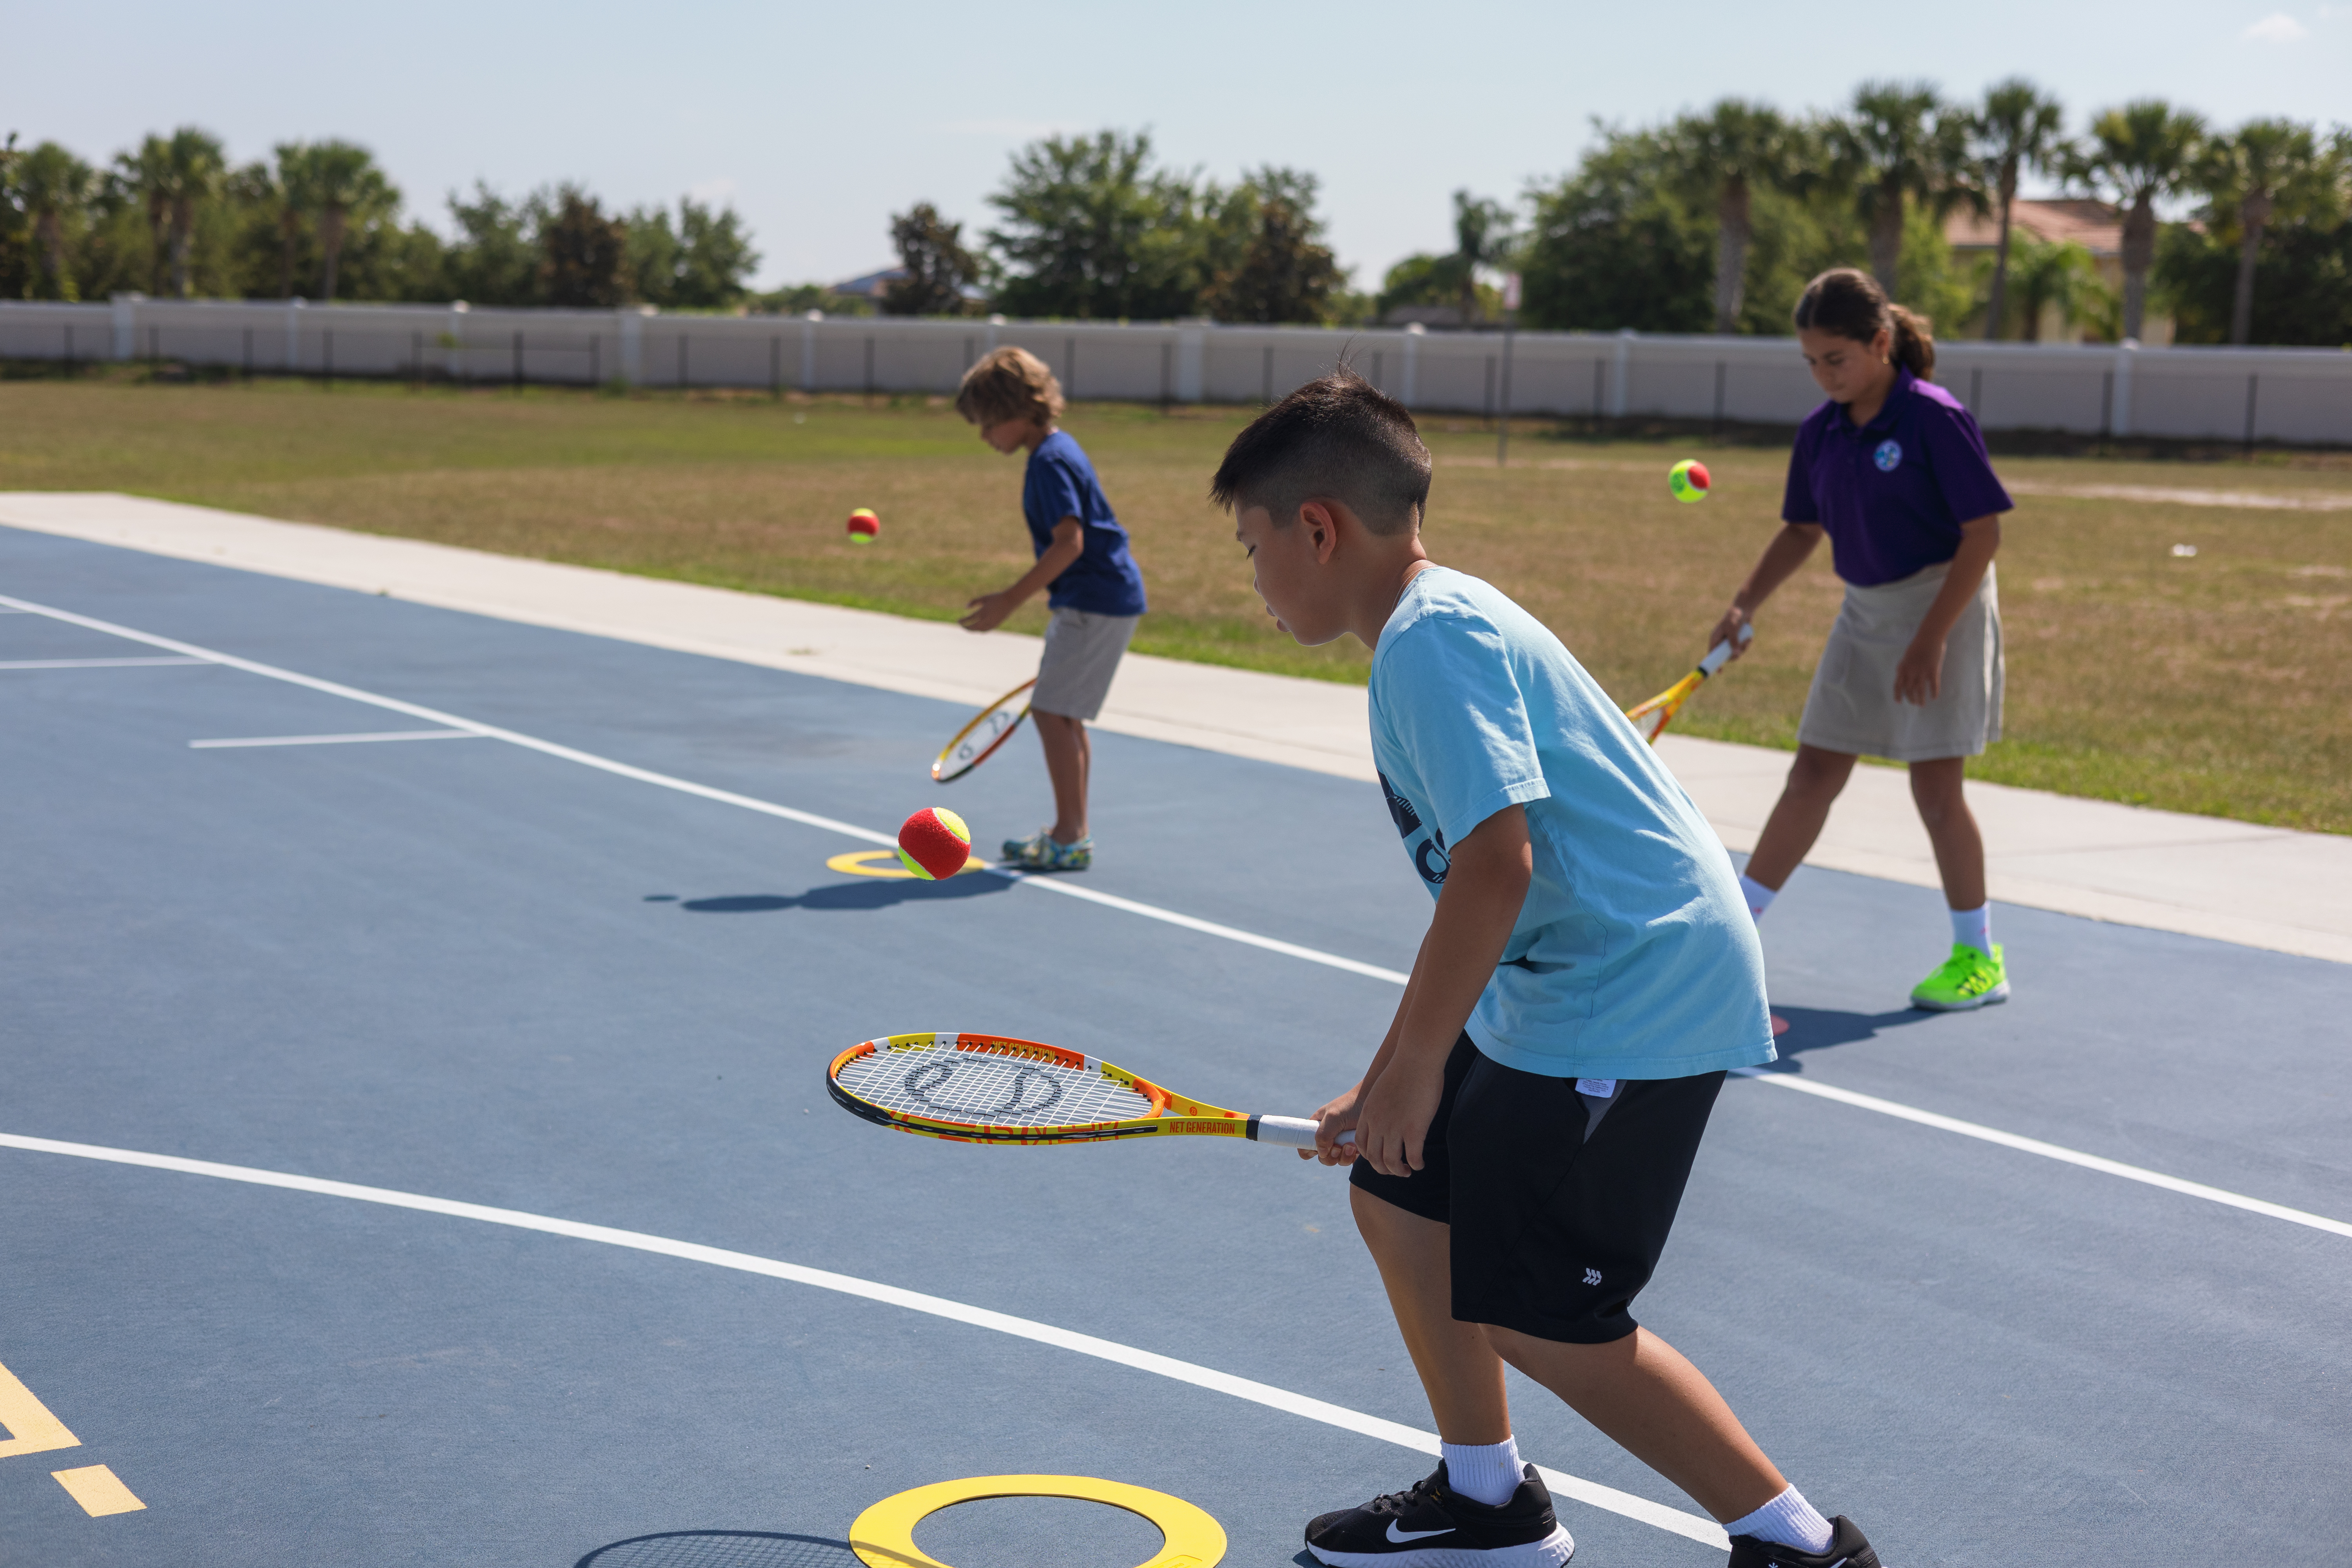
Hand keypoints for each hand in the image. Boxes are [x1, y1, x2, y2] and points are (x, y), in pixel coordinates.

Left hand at [959, 590, 1016, 632]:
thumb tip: (966, 607)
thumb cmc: (997, 597)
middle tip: (961, 626)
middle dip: (966, 627)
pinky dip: (980, 630)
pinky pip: (986, 630)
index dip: (963, 621)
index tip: (958, 621)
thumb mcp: (984, 598)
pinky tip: (977, 628)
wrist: (1011, 601)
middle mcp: (987, 619)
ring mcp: (992, 623)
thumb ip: (974, 602)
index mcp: (983, 611)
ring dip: (973, 630)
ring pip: (979, 630)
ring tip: (968, 627)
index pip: (970, 619)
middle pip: (973, 627)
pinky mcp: (996, 625)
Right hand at [1300, 1083, 1364, 1163]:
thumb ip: (1323, 1135)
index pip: (1304, 1143)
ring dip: (1343, 1156)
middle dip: (1330, 1156)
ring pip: (1336, 1160)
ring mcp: (1341, 1143)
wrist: (1373, 1102)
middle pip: (1322, 1157)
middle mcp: (1327, 1136)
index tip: (1316, 1150)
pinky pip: (1348, 1160)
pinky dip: (1352, 1157)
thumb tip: (1321, 1153)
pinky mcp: (1353, 1148)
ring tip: (1351, 1145)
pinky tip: (1356, 1146)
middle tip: (1338, 1147)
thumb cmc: (1350, 1105)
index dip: (1307, 1150)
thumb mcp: (1333, 1117)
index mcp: (1317, 1126)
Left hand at [1352, 1059, 1444, 1179]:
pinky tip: (1420, 1164)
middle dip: (1383, 1169)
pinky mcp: (1414, 1130)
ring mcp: (1395, 1128)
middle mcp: (1377, 1124)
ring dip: (1399, 1171)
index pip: (1361, 1144)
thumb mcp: (1381, 1092)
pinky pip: (1413, 1157)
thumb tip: (1387, 1118)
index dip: (1370, 1156)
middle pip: (1374, 1158)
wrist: (1415, 1059)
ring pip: (1392, 1162)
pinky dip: (1416, 1164)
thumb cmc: (1403, 1071)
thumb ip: (1380, 1108)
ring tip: (1406, 1171)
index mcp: (1368, 1114)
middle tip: (1394, 1170)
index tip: (1380, 1158)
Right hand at [1708, 606, 1752, 660]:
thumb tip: (1736, 655)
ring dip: (1743, 648)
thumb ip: (1734, 642)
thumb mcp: (1733, 630)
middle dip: (1735, 654)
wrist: (1744, 609)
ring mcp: (1729, 641)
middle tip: (1741, 650)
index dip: (1715, 663)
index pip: (1712, 653)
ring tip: (1748, 639)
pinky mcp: (1736, 640)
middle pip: (1725, 656)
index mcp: (1715, 638)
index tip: (1720, 672)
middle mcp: (1721, 641)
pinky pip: (1740, 648)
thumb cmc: (1734, 617)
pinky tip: (1749, 638)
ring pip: (1735, 652)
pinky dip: (1746, 645)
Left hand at [1894, 634, 1945, 704]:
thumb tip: (1899, 671)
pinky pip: (1933, 685)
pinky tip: (1934, 697)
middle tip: (1914, 703)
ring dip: (1920, 699)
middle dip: (1910, 698)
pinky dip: (1934, 692)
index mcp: (1903, 668)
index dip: (1897, 694)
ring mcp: (1922, 671)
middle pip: (1909, 690)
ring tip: (1922, 704)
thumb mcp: (1906, 656)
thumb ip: (1903, 665)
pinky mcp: (1933, 670)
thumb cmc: (1918, 644)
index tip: (1899, 702)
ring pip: (1920, 690)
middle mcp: (1911, 671)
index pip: (1898, 685)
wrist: (1929, 635)